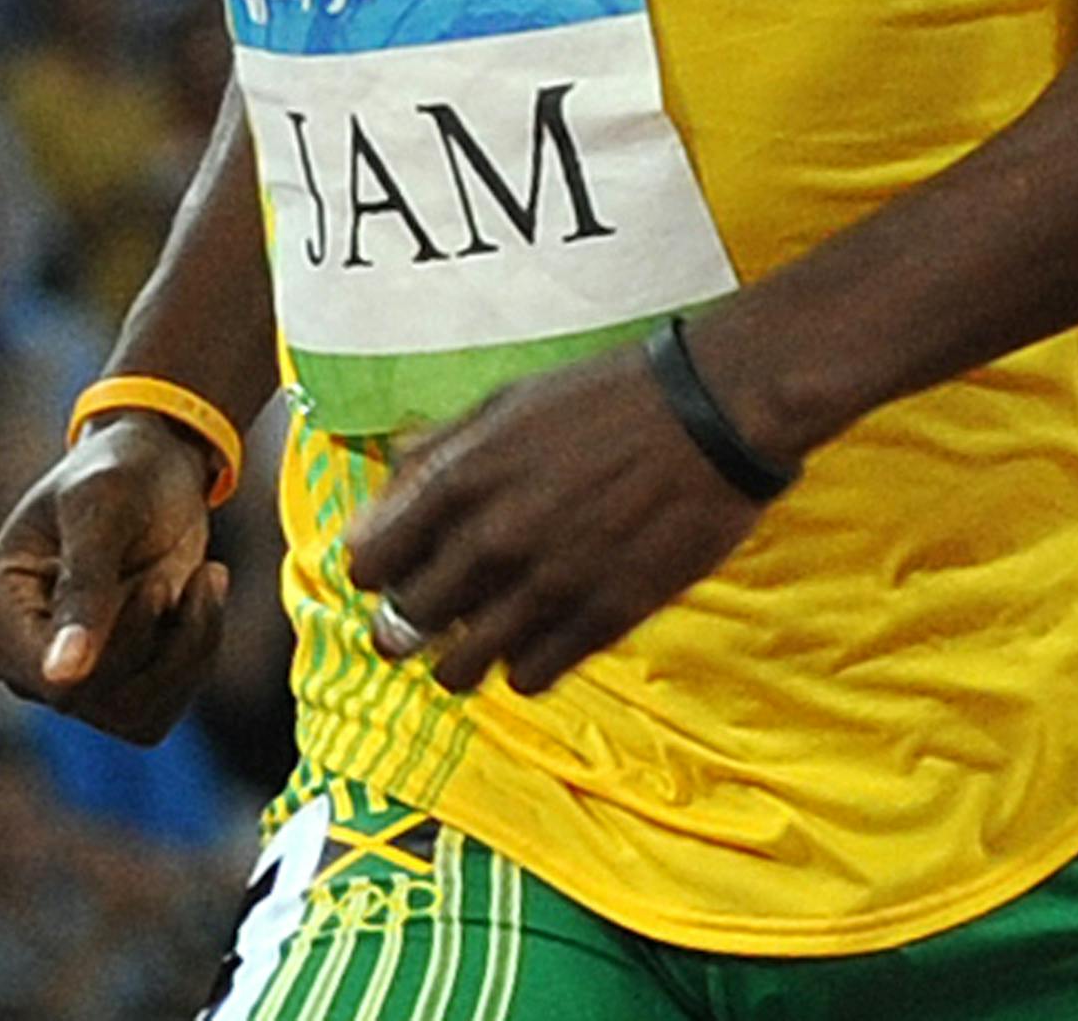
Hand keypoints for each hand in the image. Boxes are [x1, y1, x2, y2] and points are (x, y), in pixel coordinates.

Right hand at [0, 413, 226, 743]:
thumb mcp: (104, 508)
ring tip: (205, 579)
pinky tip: (201, 601)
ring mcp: (57, 677)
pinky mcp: (104, 688)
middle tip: (186, 568)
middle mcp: (12, 652)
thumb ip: (85, 586)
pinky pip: (156, 714)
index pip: (47, 675)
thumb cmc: (121, 472)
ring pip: (132, 713)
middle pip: (90, 697)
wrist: (156, 470)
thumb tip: (60, 676)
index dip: (112, 646)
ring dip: (187, 648)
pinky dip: (194, 659)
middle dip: (155, 634)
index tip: (160, 588)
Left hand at [343, 337, 766, 696]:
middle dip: (407, 622)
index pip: (368, 563)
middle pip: (403, 625)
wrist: (709, 416)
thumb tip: (391, 482)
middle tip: (431, 611)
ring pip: (457, 670)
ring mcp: (546, 588)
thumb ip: (442, 447)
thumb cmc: (607, 398)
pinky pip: (527, 678)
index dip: (374, 571)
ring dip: (459, 657)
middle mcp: (493, 540)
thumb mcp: (508, 402)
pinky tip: (537, 634)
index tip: (391, 570)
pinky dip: (522, 665)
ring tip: (480, 633)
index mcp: (461, 479)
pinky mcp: (600, 622)